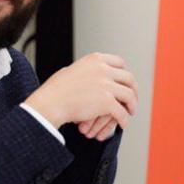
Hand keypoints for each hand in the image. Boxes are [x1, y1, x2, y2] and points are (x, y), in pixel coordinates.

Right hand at [23, 52, 137, 138]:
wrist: (49, 103)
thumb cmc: (55, 90)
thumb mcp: (72, 70)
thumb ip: (87, 70)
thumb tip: (93, 74)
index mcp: (95, 59)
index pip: (119, 62)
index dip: (125, 74)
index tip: (126, 82)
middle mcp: (103, 69)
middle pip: (128, 78)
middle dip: (133, 89)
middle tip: (132, 99)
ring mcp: (106, 85)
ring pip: (129, 95)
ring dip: (132, 104)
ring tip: (130, 111)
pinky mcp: (106, 101)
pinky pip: (122, 111)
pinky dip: (124, 119)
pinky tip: (122, 123)